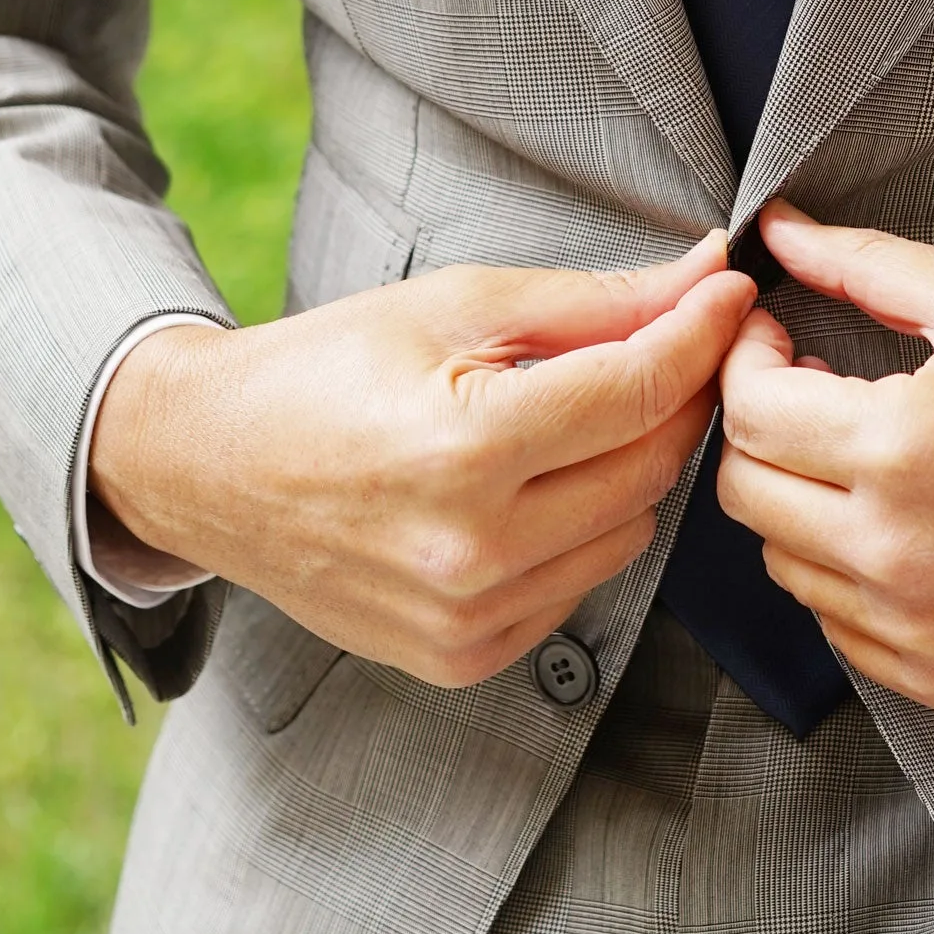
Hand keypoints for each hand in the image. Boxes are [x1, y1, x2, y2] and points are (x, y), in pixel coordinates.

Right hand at [90, 235, 754, 684]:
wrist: (205, 467)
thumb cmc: (322, 373)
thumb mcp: (453, 308)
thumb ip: (592, 302)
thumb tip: (702, 277)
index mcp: (464, 448)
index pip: (638, 391)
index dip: (701, 333)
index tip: (728, 295)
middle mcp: (470, 549)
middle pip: (650, 467)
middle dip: (675, 399)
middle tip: (667, 348)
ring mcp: (466, 616)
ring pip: (629, 533)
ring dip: (629, 470)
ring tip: (577, 420)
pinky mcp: (462, 656)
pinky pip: (580, 588)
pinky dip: (581, 534)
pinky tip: (532, 489)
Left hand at [715, 204, 933, 713]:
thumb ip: (866, 265)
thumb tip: (777, 233)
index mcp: (902, 447)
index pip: (747, 411)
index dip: (746, 360)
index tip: (775, 338)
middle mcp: (897, 551)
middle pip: (745, 493)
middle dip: (761, 429)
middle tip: (812, 392)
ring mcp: (919, 628)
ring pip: (785, 564)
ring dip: (802, 503)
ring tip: (867, 458)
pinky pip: (842, 627)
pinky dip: (849, 576)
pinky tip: (904, 528)